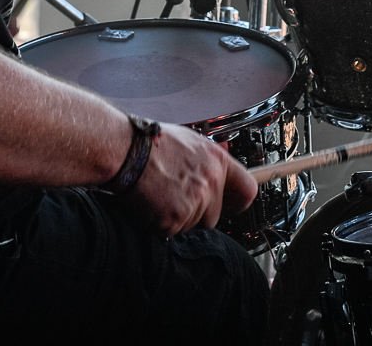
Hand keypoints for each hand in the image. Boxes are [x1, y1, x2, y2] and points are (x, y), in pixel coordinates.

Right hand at [130, 124, 257, 235]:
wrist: (124, 150)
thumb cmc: (149, 143)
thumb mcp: (188, 140)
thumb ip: (207, 160)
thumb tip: (217, 171)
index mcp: (217, 161)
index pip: (247, 190)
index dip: (238, 201)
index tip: (234, 204)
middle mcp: (211, 182)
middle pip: (214, 215)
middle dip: (197, 212)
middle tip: (174, 196)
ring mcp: (195, 202)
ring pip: (192, 225)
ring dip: (176, 218)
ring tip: (159, 194)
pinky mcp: (176, 219)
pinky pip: (171, 231)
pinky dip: (159, 223)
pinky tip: (150, 202)